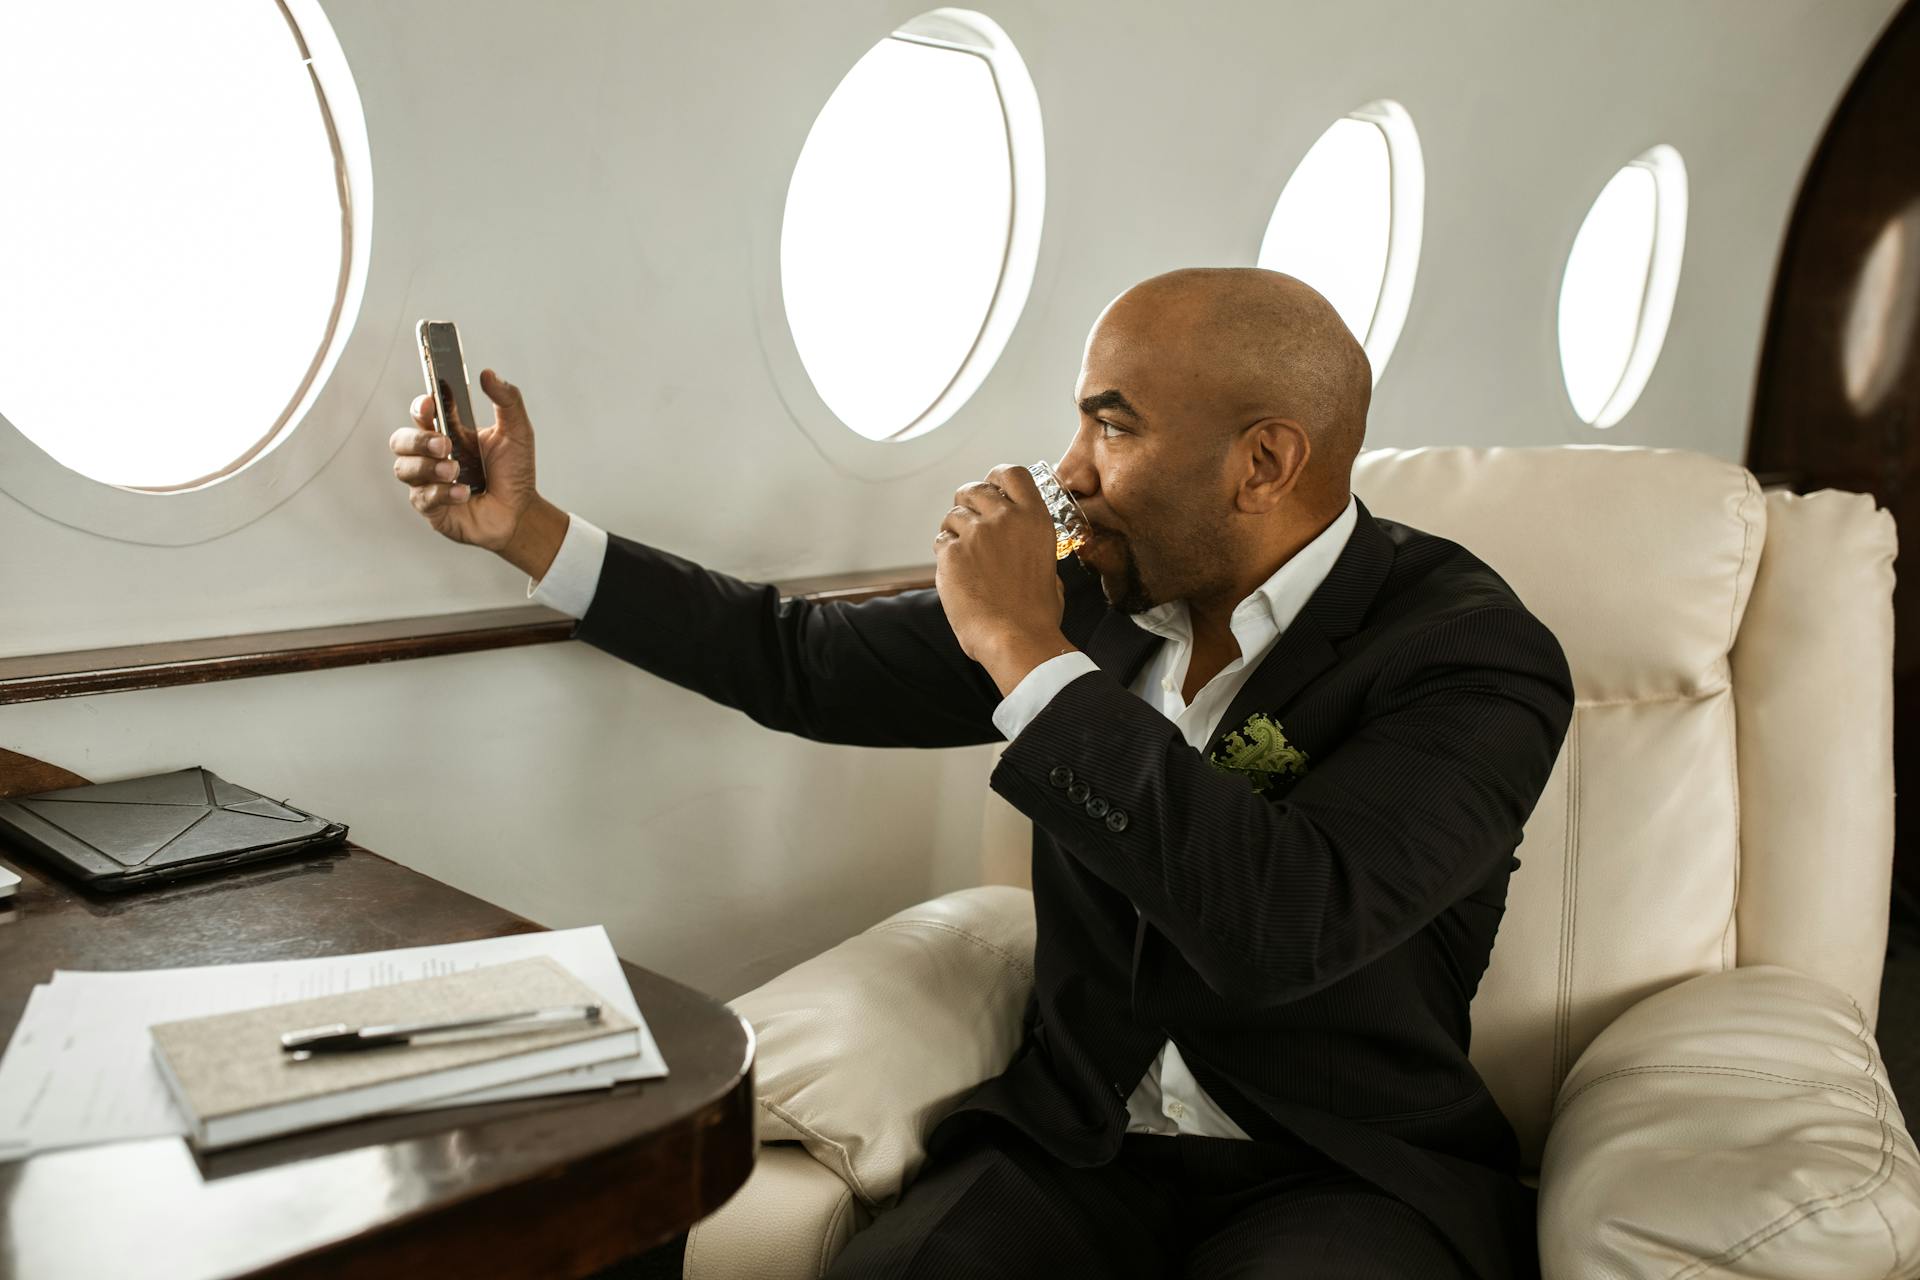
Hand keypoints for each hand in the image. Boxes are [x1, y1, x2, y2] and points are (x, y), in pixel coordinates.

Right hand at [389, 368, 539, 553]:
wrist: (521, 513)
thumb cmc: (515, 472)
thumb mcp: (518, 432)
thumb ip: (507, 400)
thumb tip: (488, 374)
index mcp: (449, 432)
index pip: (422, 413)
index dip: (420, 406)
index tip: (430, 403)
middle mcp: (432, 455)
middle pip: (400, 440)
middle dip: (418, 439)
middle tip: (445, 445)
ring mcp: (428, 482)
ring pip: (403, 468)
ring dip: (428, 467)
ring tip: (455, 470)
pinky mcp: (431, 508)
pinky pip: (422, 497)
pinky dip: (442, 493)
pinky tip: (463, 493)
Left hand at [934, 464, 1074, 693]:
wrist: (1017, 638)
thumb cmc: (1036, 614)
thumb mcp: (1050, 569)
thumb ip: (1032, 547)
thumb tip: (1020, 548)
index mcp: (1035, 519)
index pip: (1012, 473)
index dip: (996, 477)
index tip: (991, 487)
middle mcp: (1006, 518)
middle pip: (975, 489)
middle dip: (967, 502)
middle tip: (968, 522)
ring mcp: (977, 533)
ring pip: (953, 516)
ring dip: (954, 532)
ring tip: (964, 559)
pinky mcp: (952, 552)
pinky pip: (941, 541)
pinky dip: (945, 555)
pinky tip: (956, 575)